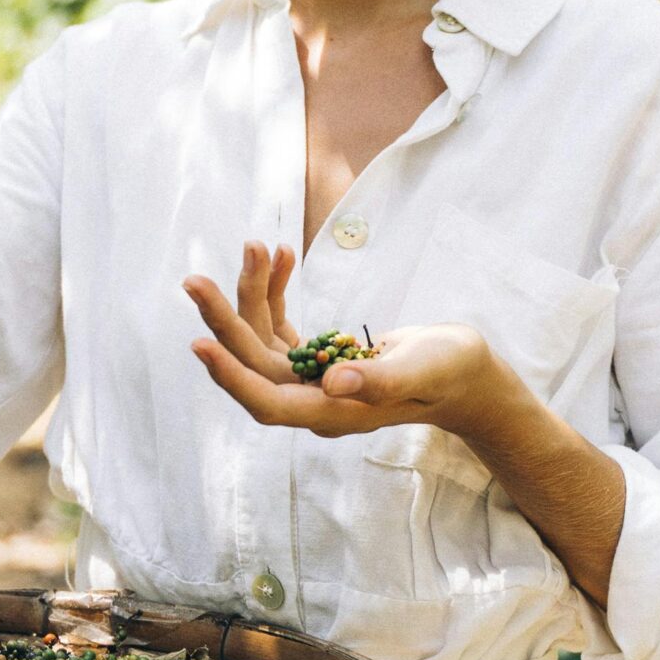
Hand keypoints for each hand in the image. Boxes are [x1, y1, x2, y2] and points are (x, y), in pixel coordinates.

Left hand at [184, 240, 491, 438]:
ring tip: (252, 245)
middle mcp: (313, 400)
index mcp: (332, 414)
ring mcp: (312, 380)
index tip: (199, 342)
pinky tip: (283, 254)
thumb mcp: (422, 371)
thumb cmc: (450, 374)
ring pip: (262, 341)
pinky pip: (282, 327)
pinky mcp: (318, 359)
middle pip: (253, 364)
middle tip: (193, 279)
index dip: (231, 377)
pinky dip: (276, 292)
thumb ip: (379, 379)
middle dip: (225, 320)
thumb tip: (334, 381)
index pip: (268, 401)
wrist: (466, 374)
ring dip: (251, 295)